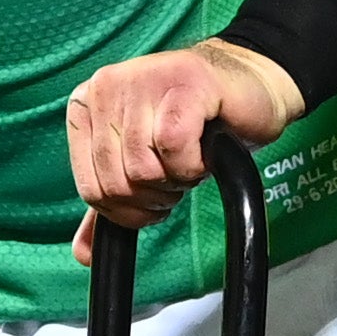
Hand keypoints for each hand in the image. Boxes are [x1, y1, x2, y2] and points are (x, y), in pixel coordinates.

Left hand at [62, 38, 297, 247]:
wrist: (250, 88)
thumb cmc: (197, 125)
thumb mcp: (145, 164)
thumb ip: (112, 204)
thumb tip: (85, 255)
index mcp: (86, 106)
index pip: (91, 189)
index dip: (128, 210)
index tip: (154, 196)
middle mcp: (106, 88)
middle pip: (117, 183)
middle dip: (156, 196)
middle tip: (178, 173)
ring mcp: (142, 80)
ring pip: (143, 168)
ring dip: (177, 179)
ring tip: (190, 158)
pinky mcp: (182, 82)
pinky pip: (174, 147)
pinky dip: (192, 164)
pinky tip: (203, 150)